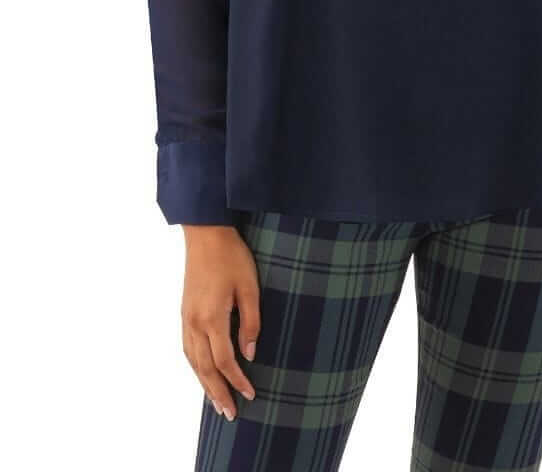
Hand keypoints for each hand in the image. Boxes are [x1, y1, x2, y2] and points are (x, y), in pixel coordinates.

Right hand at [180, 225, 260, 420]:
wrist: (206, 233)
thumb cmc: (231, 256)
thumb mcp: (249, 287)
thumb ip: (251, 322)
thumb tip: (251, 354)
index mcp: (212, 318)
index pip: (225, 360)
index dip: (238, 380)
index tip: (250, 394)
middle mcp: (194, 323)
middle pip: (205, 368)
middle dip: (218, 393)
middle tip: (229, 414)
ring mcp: (186, 318)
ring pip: (193, 361)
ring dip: (204, 384)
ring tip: (215, 403)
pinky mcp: (184, 312)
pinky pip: (187, 348)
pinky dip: (194, 367)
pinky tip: (202, 373)